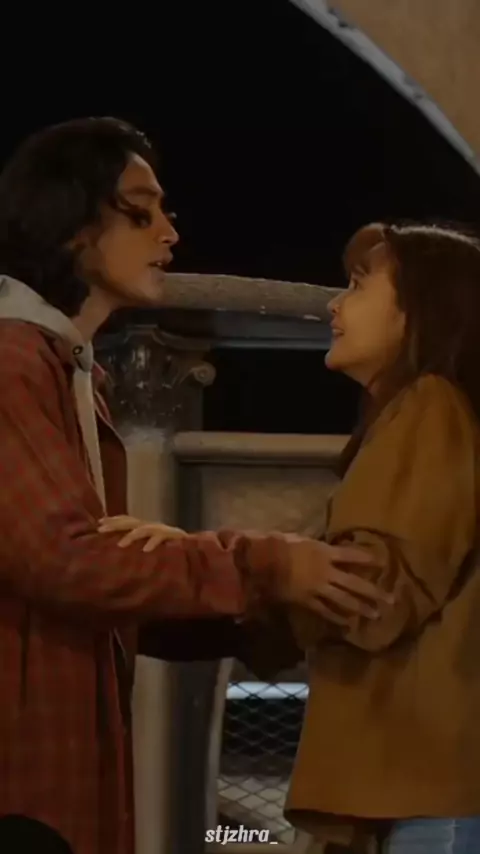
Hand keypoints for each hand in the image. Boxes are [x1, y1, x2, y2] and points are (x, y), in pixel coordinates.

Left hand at [97, 515, 187, 552]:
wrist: (197, 550)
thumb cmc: (171, 552)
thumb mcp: (151, 547)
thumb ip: (138, 548)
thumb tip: (119, 551)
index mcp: (147, 528)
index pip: (128, 520)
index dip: (114, 521)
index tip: (98, 524)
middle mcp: (153, 526)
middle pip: (131, 522)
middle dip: (115, 525)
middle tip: (101, 530)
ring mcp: (163, 530)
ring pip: (144, 529)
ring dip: (131, 536)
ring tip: (120, 544)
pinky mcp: (174, 536)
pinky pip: (162, 538)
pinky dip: (153, 543)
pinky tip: (145, 550)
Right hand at [239, 534, 392, 623]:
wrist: (263, 562)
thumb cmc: (279, 545)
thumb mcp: (301, 539)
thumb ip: (316, 546)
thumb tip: (326, 548)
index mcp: (324, 552)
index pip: (352, 556)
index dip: (367, 559)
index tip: (382, 563)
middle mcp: (326, 571)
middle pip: (354, 583)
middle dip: (373, 592)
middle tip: (391, 600)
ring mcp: (317, 588)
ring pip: (344, 600)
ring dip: (360, 608)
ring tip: (375, 615)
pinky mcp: (307, 601)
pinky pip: (325, 610)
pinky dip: (337, 617)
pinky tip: (347, 623)